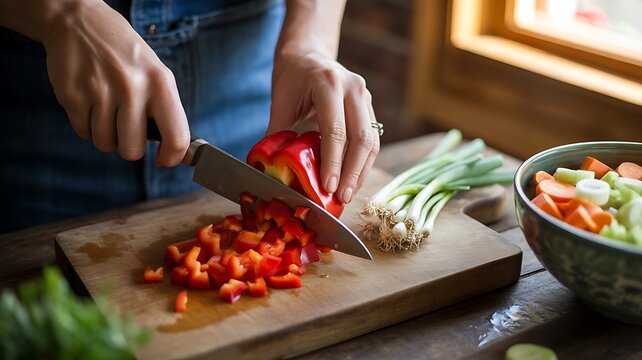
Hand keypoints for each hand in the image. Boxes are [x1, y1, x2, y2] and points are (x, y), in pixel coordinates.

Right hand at [43, 1, 189, 165]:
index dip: (171, 157)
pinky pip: (83, 132)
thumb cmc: (125, 56)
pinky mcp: (72, 96)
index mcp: (160, 83)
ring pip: (105, 143)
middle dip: (129, 146)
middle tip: (126, 127)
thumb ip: (166, 110)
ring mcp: (100, 92)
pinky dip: (86, 124)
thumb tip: (178, 153)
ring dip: (105, 134)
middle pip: (132, 150)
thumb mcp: (156, 74)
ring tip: (106, 108)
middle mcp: (132, 87)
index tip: (164, 159)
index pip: (177, 137)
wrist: (79, 23)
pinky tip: (89, 101)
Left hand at [268, 52, 379, 203]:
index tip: (327, 188)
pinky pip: (372, 139)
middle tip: (342, 198)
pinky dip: (363, 162)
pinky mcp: (369, 106)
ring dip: (361, 171)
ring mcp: (365, 96)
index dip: (333, 163)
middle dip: (352, 173)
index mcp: (329, 84)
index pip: (336, 131)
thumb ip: (277, 135)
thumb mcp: (280, 102)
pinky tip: (352, 179)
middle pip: (361, 138)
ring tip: (348, 194)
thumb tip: (271, 171)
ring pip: (371, 141)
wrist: (308, 55)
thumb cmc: (291, 79)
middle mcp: (353, 88)